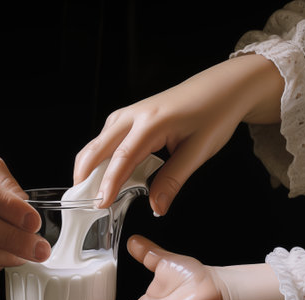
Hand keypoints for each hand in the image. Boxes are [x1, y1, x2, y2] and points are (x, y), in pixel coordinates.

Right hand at [74, 54, 283, 214]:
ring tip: (92, 192)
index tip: (101, 205)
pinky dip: (101, 158)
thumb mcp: (198, 151)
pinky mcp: (130, 116)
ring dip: (91, 167)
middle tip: (82, 201)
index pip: (121, 159)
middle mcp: (133, 115)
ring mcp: (129, 113)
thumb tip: (156, 207)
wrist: (222, 87)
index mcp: (151, 122)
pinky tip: (106, 173)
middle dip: (84, 175)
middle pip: (97, 148)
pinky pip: (107, 139)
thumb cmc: (214, 113)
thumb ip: (173, 180)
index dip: (108, 184)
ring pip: (98, 143)